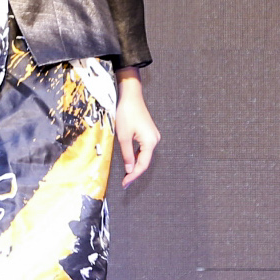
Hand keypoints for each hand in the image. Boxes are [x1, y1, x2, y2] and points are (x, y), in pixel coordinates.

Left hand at [114, 70, 158, 186]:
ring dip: (135, 165)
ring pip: (144, 155)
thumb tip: (129, 170)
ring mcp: (153, 136)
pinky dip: (136, 156)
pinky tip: (130, 161)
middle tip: (124, 183)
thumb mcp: (123, 136)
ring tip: (126, 175)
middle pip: (145, 161)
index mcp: (150, 142)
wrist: (131, 96)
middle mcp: (155, 140)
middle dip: (134, 172)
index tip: (124, 184)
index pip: (142, 165)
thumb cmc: (126, 114)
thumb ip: (127, 154)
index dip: (133, 176)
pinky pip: (143, 149)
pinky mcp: (149, 133)